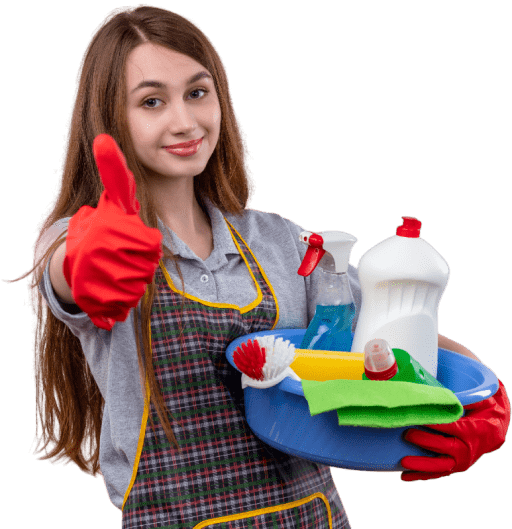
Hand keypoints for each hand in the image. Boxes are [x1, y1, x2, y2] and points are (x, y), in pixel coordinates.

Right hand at [63, 134, 162, 329]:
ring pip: (141, 286)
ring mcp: (102, 282)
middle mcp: (106, 257)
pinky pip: (129, 303)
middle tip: (126, 255)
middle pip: (149, 266)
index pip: (152, 244)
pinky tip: (113, 286)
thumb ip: (116, 176)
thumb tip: (103, 138)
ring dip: (134, 279)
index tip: (132, 240)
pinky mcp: (102, 304)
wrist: (75, 265)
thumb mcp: (112, 202)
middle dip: (142, 261)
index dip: (146, 243)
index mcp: (112, 232)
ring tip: (118, 268)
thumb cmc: (102, 230)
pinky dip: (124, 298)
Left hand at [401, 378, 509, 481]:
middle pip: (443, 446)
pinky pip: (437, 473)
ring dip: (421, 465)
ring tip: (403, 462)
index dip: (433, 423)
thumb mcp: (481, 402)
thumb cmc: (484, 414)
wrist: (494, 433)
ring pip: (439, 465)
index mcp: (471, 431)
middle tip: (407, 434)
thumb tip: (450, 397)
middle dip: (424, 441)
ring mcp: (460, 461)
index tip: (418, 417)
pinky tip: (405, 476)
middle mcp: (466, 449)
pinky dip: (422, 475)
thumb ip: (466, 399)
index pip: (450, 427)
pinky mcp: (454, 467)